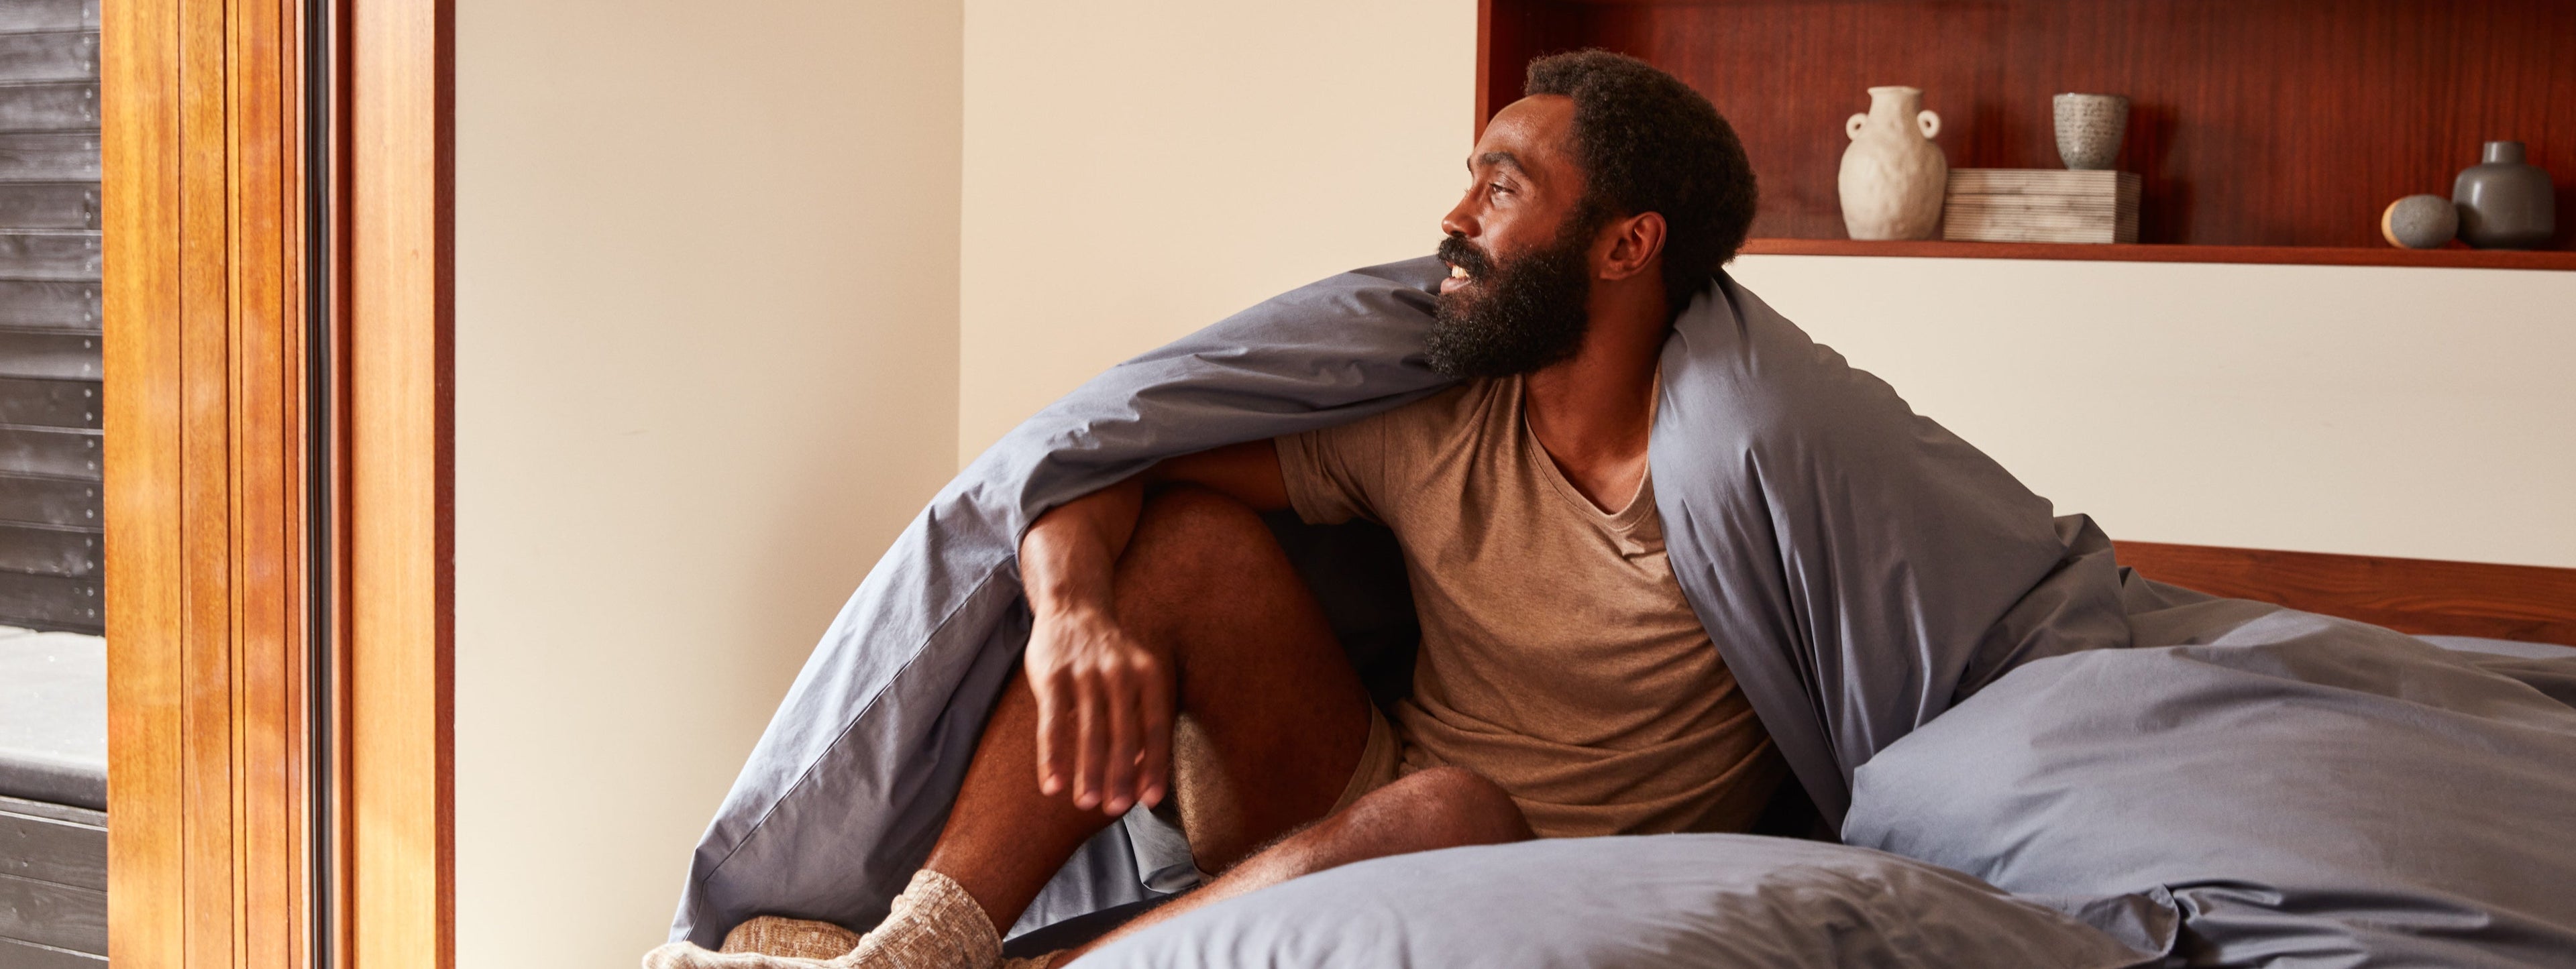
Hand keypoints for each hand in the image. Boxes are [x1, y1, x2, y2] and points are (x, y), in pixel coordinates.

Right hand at [1024, 606, 1172, 815]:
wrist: (1074, 606)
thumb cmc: (1109, 654)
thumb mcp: (1136, 674)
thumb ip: (1141, 715)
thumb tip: (1142, 771)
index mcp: (1148, 675)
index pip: (1156, 727)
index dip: (1154, 766)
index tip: (1149, 800)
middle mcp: (1120, 673)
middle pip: (1124, 734)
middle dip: (1120, 776)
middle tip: (1115, 809)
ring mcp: (1085, 673)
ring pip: (1090, 732)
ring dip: (1088, 772)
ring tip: (1086, 803)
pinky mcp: (1052, 676)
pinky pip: (1053, 724)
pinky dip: (1052, 757)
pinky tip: (1052, 785)